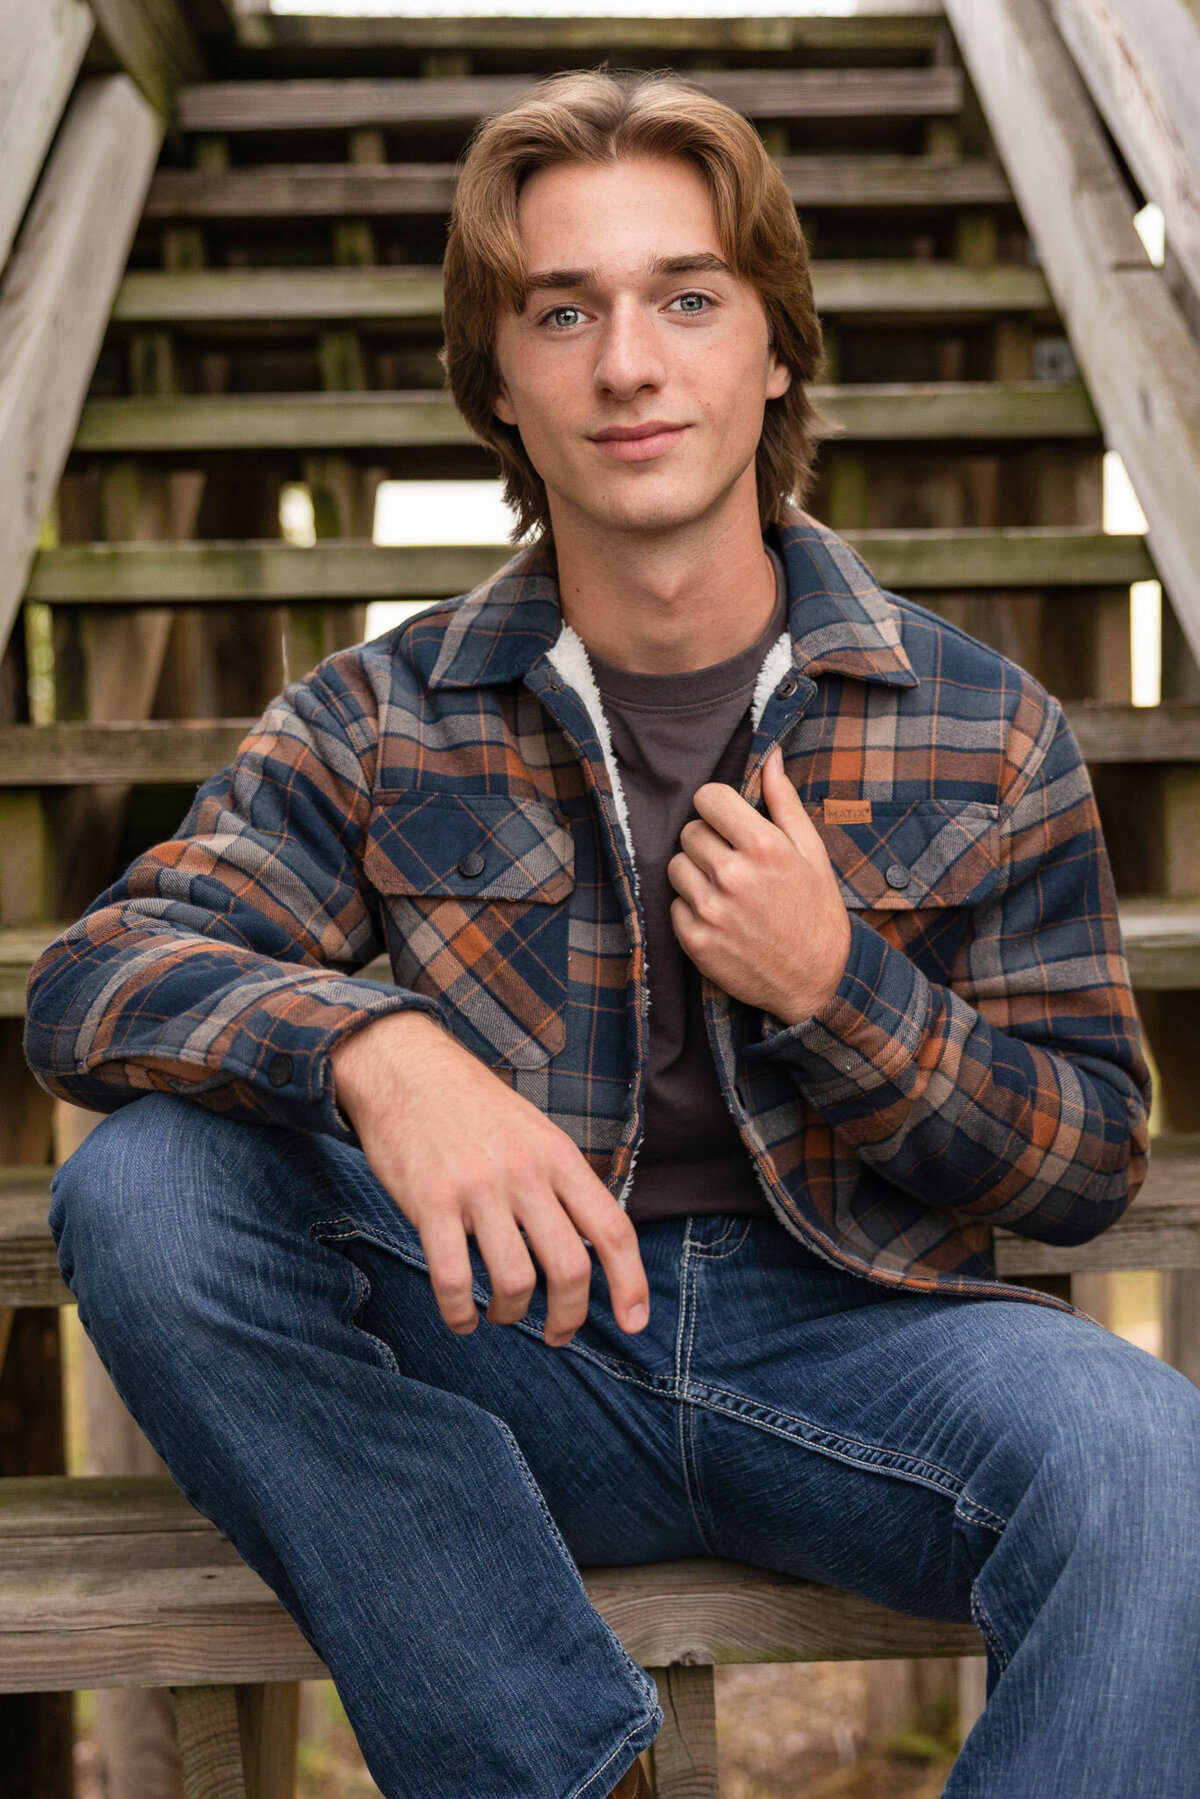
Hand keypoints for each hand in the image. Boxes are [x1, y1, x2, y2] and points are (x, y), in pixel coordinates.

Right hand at [331, 1013, 649, 1347]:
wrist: (405, 1068)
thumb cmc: (472, 1107)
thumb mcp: (534, 1131)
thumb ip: (561, 1183)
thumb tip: (589, 1247)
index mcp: (558, 1156)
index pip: (613, 1229)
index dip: (631, 1284)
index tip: (634, 1323)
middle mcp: (525, 1173)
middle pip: (570, 1268)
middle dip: (569, 1317)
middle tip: (558, 1335)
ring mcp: (477, 1188)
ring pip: (513, 1281)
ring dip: (509, 1314)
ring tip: (499, 1315)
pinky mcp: (430, 1202)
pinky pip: (452, 1279)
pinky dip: (459, 1313)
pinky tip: (461, 1318)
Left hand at [667, 744, 850, 1024]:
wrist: (815, 981)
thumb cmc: (815, 912)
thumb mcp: (811, 853)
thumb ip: (784, 801)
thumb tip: (770, 755)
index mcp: (764, 846)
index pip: (708, 798)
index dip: (716, 807)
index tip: (727, 820)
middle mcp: (733, 875)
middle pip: (689, 831)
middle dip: (708, 841)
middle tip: (732, 861)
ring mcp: (711, 910)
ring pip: (676, 867)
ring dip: (695, 874)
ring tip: (725, 890)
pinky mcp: (696, 940)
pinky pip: (674, 905)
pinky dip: (692, 909)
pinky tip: (720, 918)